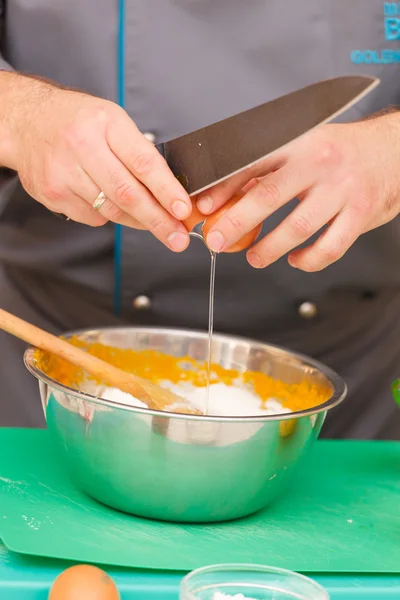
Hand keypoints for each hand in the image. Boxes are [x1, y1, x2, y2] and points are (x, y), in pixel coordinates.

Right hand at [0, 72, 190, 251]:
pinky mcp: (54, 193)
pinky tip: (109, 203)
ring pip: (112, 210)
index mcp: (106, 123)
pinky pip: (93, 217)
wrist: (27, 122)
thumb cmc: (77, 121)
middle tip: (178, 238)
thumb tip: (170, 192)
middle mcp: (82, 146)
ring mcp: (64, 172)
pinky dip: (109, 216)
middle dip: (158, 221)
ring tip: (156, 225)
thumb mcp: (112, 121)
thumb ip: (139, 153)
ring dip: (139, 222)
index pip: (143, 162)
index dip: (166, 190)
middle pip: (128, 194)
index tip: (183, 210)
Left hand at [197, 113, 399, 269]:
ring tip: (254, 258)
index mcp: (298, 143)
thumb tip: (226, 194)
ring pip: (298, 227)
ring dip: (270, 248)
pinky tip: (296, 260)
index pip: (252, 163)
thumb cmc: (340, 152)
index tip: (203, 206)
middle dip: (236, 222)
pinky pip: (330, 246)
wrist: (394, 149)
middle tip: (217, 241)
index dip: (223, 186)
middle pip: (269, 195)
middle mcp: (319, 163)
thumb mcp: (303, 147)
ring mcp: (342, 189)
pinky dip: (309, 260)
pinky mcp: (361, 213)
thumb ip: (269, 169)